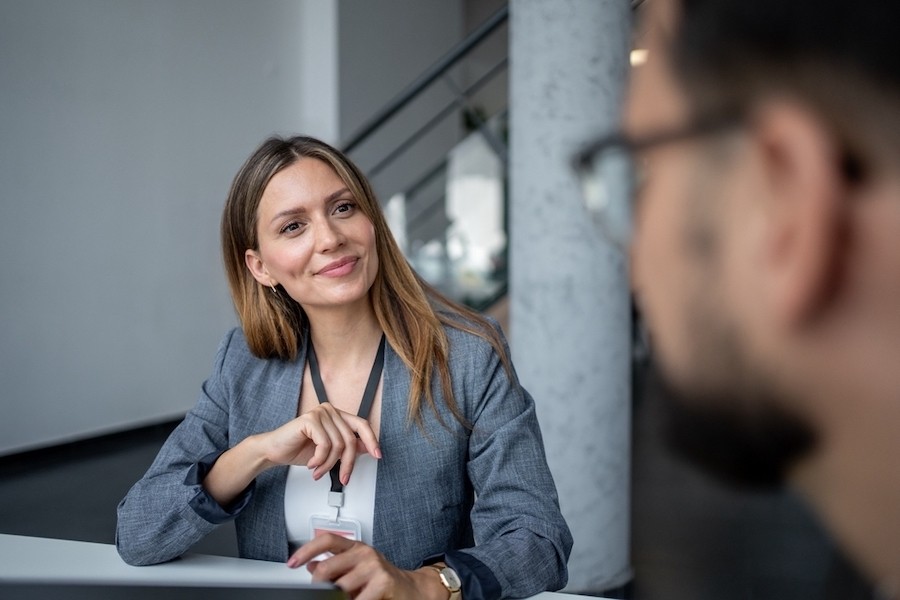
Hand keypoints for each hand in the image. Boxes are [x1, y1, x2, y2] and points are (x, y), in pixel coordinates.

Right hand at [261, 403, 380, 483]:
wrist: (274, 451)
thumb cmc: (299, 449)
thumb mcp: (329, 451)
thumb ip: (347, 447)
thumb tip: (367, 448)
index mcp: (336, 415)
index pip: (362, 425)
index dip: (372, 440)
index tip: (378, 455)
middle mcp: (329, 410)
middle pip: (351, 440)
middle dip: (347, 464)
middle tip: (343, 478)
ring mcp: (320, 413)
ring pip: (338, 445)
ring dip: (328, 465)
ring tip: (319, 471)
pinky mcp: (310, 419)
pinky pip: (325, 445)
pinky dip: (319, 460)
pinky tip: (311, 464)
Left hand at [287, 534, 448, 599]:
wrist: (413, 590)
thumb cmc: (384, 580)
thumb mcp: (357, 570)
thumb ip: (335, 566)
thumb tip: (311, 565)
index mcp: (356, 547)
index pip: (326, 540)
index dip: (306, 550)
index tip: (292, 562)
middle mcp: (364, 552)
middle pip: (327, 568)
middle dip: (320, 587)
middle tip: (322, 595)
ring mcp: (374, 566)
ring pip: (339, 588)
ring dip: (339, 599)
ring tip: (349, 598)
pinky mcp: (383, 582)